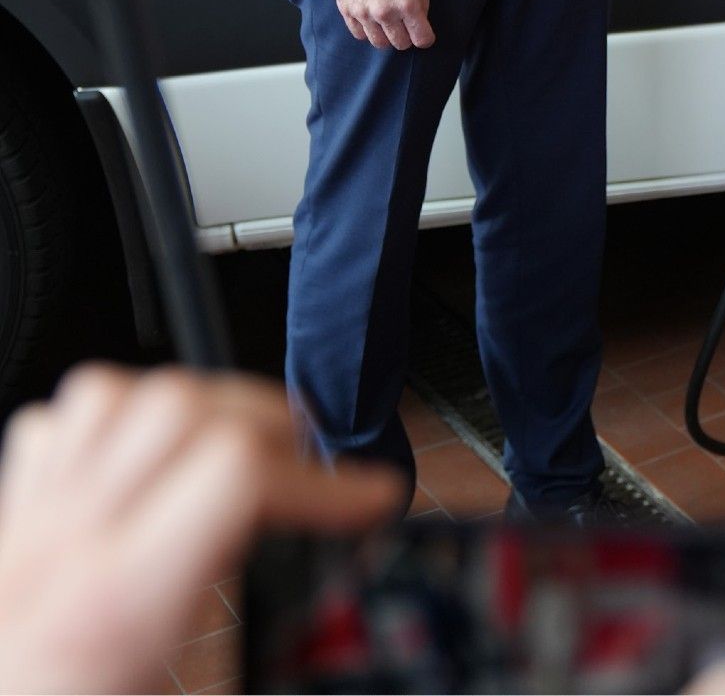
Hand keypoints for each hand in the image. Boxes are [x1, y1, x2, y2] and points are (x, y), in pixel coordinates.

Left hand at [0, 366, 401, 694]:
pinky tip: (144, 460)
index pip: (234, 474)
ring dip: (193, 405)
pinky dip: (110, 423)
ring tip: (234, 446)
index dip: (322, 479)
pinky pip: (56, 424)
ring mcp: (32, 523)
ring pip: (114, 395)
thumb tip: (331, 628)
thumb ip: (259, 652)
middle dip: (269, 423)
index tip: (366, 499)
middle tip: (307, 472)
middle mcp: (68, 545)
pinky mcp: (13, 518)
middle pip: (182, 408)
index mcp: (119, 607)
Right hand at [328, 0, 434, 49]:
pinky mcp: (347, 10)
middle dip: (406, 37)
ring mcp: (364, 13)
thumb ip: (421, 0)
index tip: (424, 34)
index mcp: (408, 3)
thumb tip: (421, 19)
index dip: (425, 38)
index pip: (421, 38)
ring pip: (379, 43)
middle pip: (400, 44)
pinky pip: (358, 34)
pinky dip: (367, 31)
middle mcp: (386, 13)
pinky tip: (371, 20)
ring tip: (388, 24)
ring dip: (386, 36)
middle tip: (405, 27)